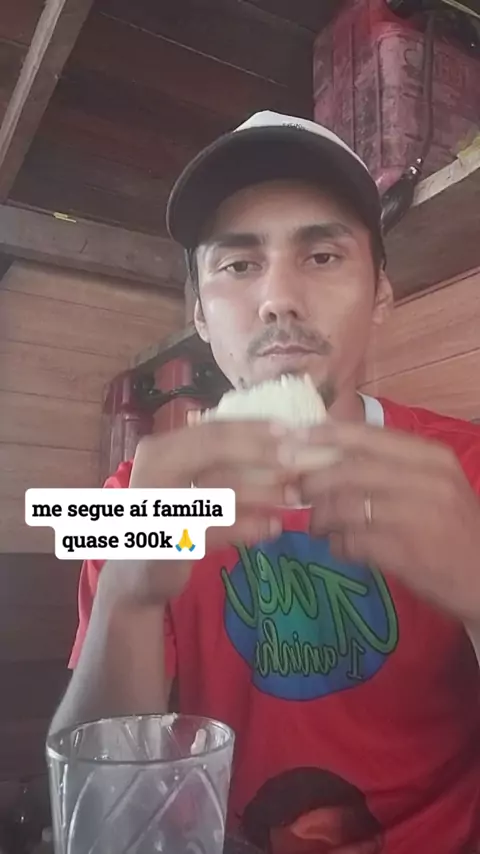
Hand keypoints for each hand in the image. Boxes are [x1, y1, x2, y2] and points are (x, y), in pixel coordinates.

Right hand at [119, 420, 291, 601]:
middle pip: (214, 449)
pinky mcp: (167, 542)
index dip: (254, 428)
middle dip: (263, 452)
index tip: (293, 431)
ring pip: (218, 488)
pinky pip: (217, 529)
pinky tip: (274, 527)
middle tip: (302, 460)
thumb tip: (282, 441)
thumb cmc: (173, 519)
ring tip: (296, 496)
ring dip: (264, 490)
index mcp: (160, 450)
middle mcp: (152, 471)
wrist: (137, 575)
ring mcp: (157, 507)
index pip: (213, 429)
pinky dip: (250, 527)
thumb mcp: (191, 482)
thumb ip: (224, 462)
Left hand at [281, 422, 479, 623]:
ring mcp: (417, 518)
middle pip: (349, 471)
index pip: (368, 436)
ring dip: (321, 518)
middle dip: (313, 481)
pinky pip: (353, 543)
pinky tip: (340, 548)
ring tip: (318, 526)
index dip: (325, 436)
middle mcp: (426, 482)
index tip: (294, 439)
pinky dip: (338, 545)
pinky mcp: (407, 554)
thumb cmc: (455, 528)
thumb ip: (392, 467)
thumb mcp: (435, 486)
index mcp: (432, 459)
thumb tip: (331, 454)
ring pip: (346, 507)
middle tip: (297, 492)